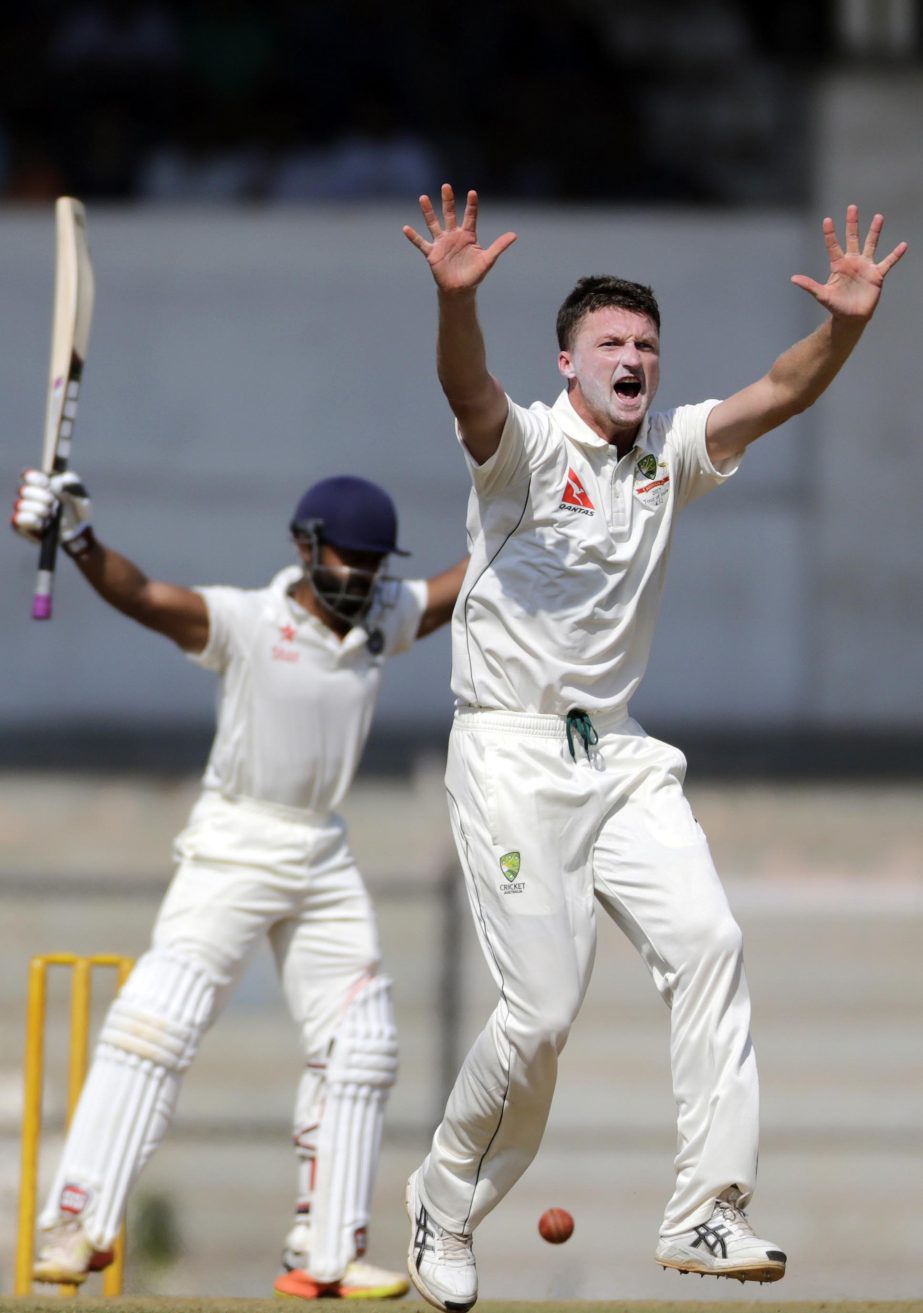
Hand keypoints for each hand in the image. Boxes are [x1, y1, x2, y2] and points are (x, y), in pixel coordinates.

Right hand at [11, 469, 93, 555]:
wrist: (79, 532)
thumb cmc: (77, 511)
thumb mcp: (80, 493)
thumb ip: (71, 481)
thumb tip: (56, 481)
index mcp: (41, 486)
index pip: (28, 476)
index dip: (35, 478)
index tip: (47, 484)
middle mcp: (29, 498)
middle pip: (22, 490)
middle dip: (39, 495)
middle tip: (52, 501)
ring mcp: (25, 512)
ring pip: (19, 504)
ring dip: (37, 508)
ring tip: (50, 513)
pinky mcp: (22, 527)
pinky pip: (17, 520)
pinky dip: (30, 520)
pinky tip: (42, 523)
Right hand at [403, 184, 516, 292]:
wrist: (460, 290)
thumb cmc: (474, 274)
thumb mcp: (488, 259)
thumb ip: (499, 246)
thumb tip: (514, 235)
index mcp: (468, 235)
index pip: (470, 216)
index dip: (471, 205)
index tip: (472, 193)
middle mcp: (453, 235)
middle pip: (450, 214)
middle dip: (448, 200)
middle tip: (446, 186)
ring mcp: (442, 243)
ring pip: (433, 224)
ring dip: (428, 212)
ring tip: (423, 198)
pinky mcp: (432, 253)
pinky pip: (421, 243)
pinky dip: (413, 237)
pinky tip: (406, 228)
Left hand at [791, 205, 906, 320]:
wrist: (851, 317)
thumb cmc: (836, 306)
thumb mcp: (822, 295)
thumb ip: (809, 285)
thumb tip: (793, 279)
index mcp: (838, 265)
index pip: (833, 245)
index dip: (830, 233)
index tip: (827, 220)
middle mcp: (852, 262)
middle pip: (852, 238)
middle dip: (852, 224)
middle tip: (852, 207)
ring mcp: (865, 266)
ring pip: (871, 244)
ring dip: (874, 231)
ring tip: (878, 217)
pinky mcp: (877, 275)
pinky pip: (888, 262)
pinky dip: (896, 255)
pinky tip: (903, 245)